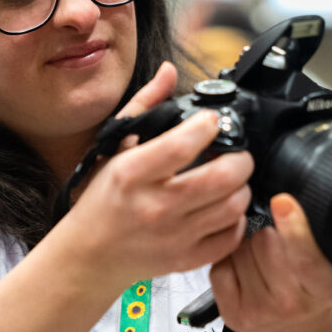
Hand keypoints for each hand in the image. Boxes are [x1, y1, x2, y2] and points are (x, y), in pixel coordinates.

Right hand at [63, 61, 253, 284]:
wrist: (89, 254)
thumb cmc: (102, 199)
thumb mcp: (115, 146)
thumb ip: (146, 105)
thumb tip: (169, 72)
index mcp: (132, 173)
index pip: (182, 145)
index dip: (207, 126)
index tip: (211, 121)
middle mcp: (154, 206)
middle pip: (221, 177)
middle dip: (239, 157)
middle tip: (236, 152)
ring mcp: (172, 236)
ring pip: (233, 206)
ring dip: (241, 186)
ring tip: (231, 178)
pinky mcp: (185, 259)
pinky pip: (230, 237)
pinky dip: (236, 219)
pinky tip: (224, 207)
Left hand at [210, 193, 331, 331]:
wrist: (293, 329)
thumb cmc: (310, 283)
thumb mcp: (331, 259)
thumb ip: (319, 233)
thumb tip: (291, 200)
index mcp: (324, 287)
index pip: (306, 256)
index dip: (294, 227)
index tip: (282, 200)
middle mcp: (292, 305)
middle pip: (265, 242)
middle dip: (269, 234)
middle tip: (279, 247)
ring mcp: (259, 312)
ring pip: (241, 250)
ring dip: (248, 246)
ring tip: (263, 262)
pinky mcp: (232, 315)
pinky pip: (220, 265)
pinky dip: (229, 261)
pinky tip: (245, 272)